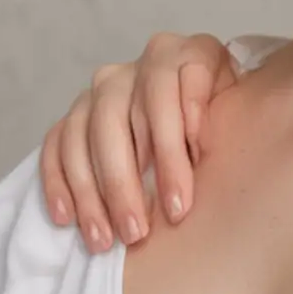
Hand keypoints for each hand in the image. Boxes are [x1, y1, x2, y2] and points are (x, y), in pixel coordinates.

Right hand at [37, 32, 236, 250]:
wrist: (205, 101)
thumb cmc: (224, 109)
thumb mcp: (236, 103)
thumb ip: (220, 114)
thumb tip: (197, 141)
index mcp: (182, 53)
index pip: (166, 99)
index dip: (171, 152)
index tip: (180, 203)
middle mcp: (135, 68)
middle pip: (117, 122)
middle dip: (125, 184)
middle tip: (137, 232)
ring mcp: (100, 90)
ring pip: (84, 138)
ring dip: (91, 194)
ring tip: (104, 240)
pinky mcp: (75, 114)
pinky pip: (56, 146)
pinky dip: (58, 183)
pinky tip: (66, 218)